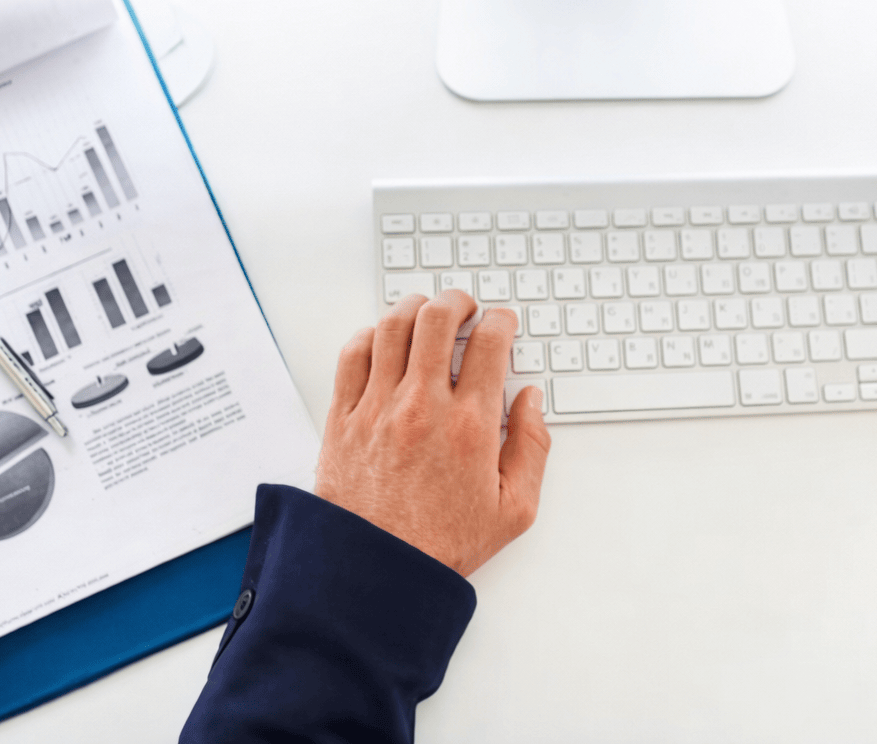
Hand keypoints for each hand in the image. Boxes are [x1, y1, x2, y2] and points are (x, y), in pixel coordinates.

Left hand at [313, 291, 550, 576]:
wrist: (374, 574)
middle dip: (458, 301)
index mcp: (471, 427)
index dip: (502, 321)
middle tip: (465, 307)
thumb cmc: (440, 547)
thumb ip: (533, 448)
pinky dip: (369, 336)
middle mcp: (423, 408)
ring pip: (393, 327)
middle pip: (439, 318)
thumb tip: (531, 402)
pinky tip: (382, 342)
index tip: (502, 323)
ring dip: (414, 308)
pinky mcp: (343, 419)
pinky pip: (352, 355)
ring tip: (425, 314)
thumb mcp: (514, 509)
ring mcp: (378, 409)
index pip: (491, 343)